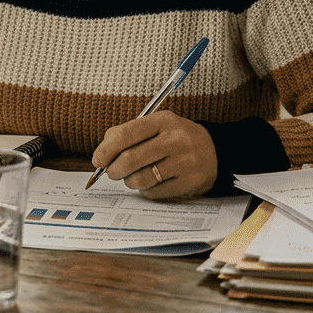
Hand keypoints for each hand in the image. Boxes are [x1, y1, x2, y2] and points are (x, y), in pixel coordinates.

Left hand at [90, 110, 216, 198]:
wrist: (214, 152)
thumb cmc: (175, 139)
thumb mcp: (156, 126)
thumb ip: (127, 133)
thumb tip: (102, 153)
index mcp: (163, 120)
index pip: (126, 134)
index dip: (106, 150)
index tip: (98, 160)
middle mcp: (176, 139)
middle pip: (130, 159)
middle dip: (114, 169)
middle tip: (112, 172)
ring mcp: (185, 161)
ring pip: (140, 178)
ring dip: (129, 181)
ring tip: (132, 177)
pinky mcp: (190, 182)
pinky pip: (154, 192)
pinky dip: (145, 190)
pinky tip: (151, 182)